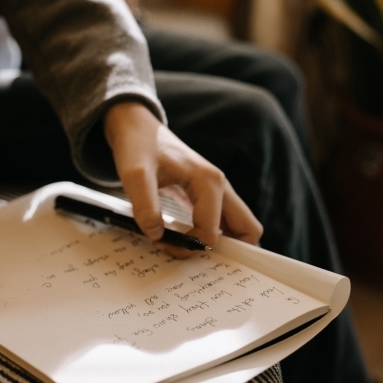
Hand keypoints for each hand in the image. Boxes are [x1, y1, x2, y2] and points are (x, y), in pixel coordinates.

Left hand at [103, 101, 262, 257]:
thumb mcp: (134, 173)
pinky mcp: (208, 196)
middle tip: (190, 255)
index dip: (188, 245)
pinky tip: (186, 239)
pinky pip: (223, 223)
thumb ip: (144, 204)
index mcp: (209, 181)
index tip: (163, 243)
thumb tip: (157, 234)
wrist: (137, 128)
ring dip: (218, 245)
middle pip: (248, 229)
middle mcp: (220, 186)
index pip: (212, 231)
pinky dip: (211, 236)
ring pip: (238, 227)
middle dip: (224, 251)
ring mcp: (218, 191)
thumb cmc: (138, 146)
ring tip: (185, 248)